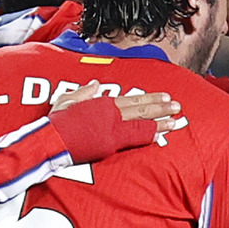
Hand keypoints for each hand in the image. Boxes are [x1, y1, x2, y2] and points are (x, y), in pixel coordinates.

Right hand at [52, 81, 180, 128]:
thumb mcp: (67, 100)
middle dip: (161, 107)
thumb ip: (84, 93)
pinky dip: (149, 134)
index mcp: (102, 102)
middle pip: (141, 108)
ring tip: (175, 119)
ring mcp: (113, 127)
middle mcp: (111, 112)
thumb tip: (96, 85)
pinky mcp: (111, 142)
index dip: (149, 98)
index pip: (131, 99)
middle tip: (177, 106)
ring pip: (142, 122)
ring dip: (160, 120)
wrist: (51, 138)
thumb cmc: (57, 121)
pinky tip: (161, 134)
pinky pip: (135, 137)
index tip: (163, 96)